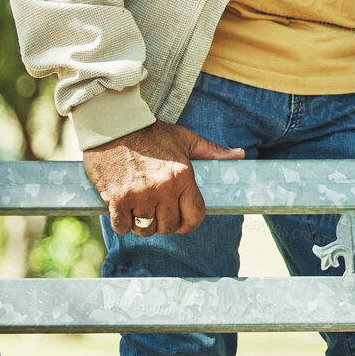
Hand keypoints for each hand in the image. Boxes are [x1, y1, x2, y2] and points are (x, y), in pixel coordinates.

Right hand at [82, 120, 243, 236]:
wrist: (115, 126)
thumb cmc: (152, 134)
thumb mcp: (186, 139)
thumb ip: (212, 151)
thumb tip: (239, 155)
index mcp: (183, 176)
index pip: (194, 215)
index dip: (189, 223)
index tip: (183, 222)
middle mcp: (163, 188)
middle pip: (169, 225)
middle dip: (165, 223)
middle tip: (159, 213)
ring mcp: (139, 195)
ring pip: (146, 229)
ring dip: (144, 225)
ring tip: (142, 212)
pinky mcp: (116, 198)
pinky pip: (123, 226)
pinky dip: (124, 224)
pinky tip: (125, 212)